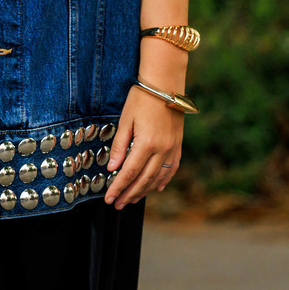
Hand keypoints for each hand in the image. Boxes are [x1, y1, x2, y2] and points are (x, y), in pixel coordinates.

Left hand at [105, 85, 184, 206]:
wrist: (166, 85)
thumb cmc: (141, 99)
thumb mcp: (125, 120)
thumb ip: (119, 146)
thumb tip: (112, 168)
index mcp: (146, 143)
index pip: (130, 172)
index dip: (119, 187)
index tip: (109, 198)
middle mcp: (162, 150)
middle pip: (144, 179)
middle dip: (130, 193)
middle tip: (118, 204)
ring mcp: (173, 149)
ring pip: (158, 177)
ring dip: (145, 191)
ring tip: (132, 199)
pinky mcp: (178, 146)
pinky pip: (172, 169)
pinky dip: (163, 181)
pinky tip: (156, 188)